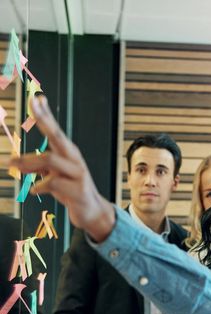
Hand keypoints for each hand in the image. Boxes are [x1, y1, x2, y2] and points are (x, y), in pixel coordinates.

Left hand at [9, 96, 114, 241]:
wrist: (92, 211)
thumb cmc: (71, 191)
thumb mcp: (54, 176)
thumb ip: (39, 167)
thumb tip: (17, 161)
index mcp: (69, 154)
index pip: (56, 131)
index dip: (45, 115)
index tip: (36, 99)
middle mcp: (75, 160)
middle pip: (58, 137)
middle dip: (45, 120)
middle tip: (32, 104)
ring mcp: (78, 174)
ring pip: (50, 159)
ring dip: (27, 161)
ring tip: (11, 164)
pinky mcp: (78, 190)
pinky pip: (53, 183)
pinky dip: (40, 185)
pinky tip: (34, 190)